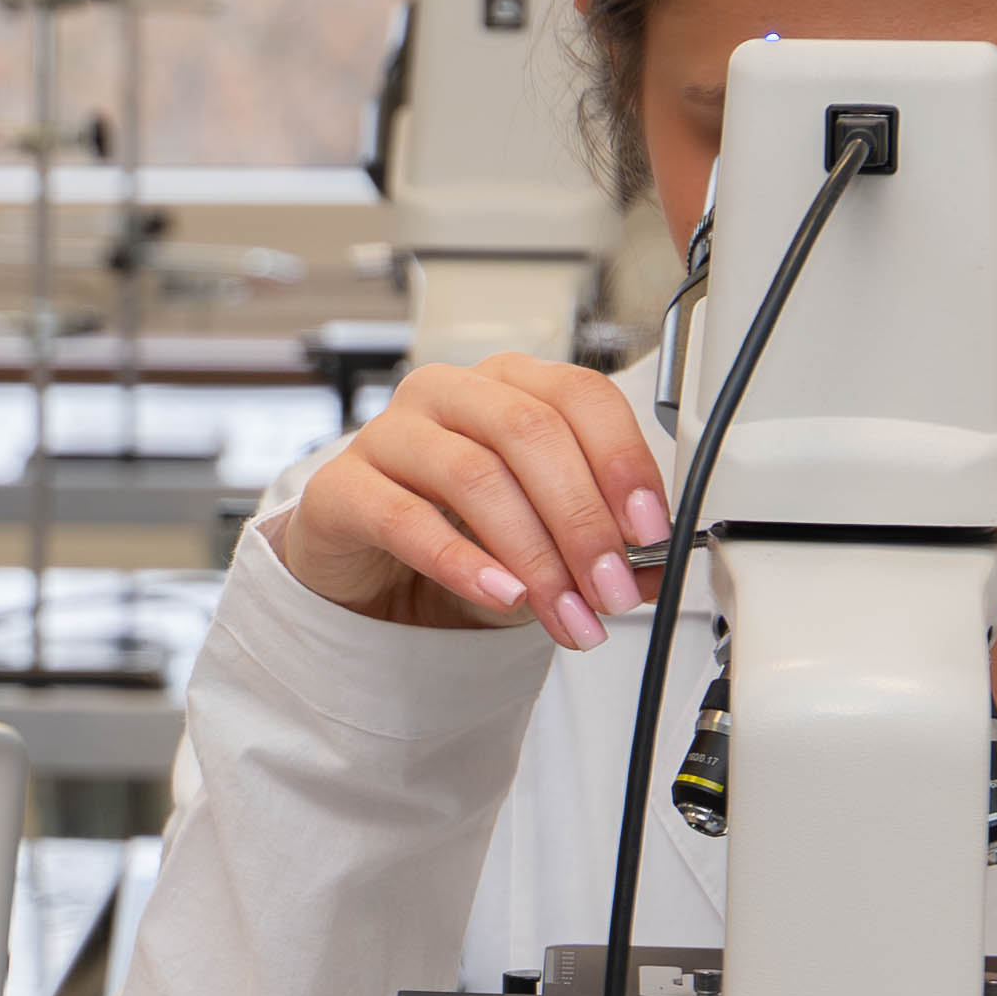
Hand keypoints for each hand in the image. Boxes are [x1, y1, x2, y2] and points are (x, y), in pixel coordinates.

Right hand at [272, 354, 669, 647]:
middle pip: (530, 432)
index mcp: (510, 385)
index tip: (651, 528)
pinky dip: (462, 561)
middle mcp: (449, 393)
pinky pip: (404, 518)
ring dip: (533, 553)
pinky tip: (501, 594)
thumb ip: (603, 546)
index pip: (580, 396)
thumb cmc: (460, 531)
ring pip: (474, 474)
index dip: (623, 460)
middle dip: (582, 520)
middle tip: (610, 588)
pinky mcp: (342, 487)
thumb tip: (655, 570)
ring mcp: (389, 433)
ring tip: (563, 610)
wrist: (370, 569)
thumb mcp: (546, 536)